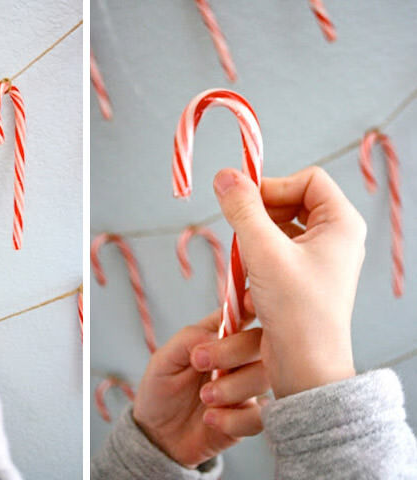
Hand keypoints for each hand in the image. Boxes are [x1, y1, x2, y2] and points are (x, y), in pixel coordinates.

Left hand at [132, 309, 268, 467]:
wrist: (158, 437)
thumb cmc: (160, 391)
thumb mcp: (163, 360)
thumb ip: (188, 340)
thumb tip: (218, 336)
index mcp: (219, 336)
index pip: (245, 311)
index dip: (253, 303)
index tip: (249, 304)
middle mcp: (239, 359)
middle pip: (262, 342)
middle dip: (234, 351)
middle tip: (200, 363)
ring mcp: (247, 388)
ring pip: (264, 377)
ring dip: (232, 387)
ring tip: (205, 397)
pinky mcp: (250, 418)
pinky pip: (260, 416)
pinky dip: (233, 419)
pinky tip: (210, 420)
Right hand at [213, 166, 363, 398]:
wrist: (305, 367)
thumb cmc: (297, 311)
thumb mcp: (263, 252)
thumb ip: (242, 209)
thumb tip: (225, 176)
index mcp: (341, 224)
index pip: (307, 179)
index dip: (273, 185)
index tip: (244, 203)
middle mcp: (334, 238)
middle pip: (291, 201)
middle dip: (260, 215)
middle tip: (241, 234)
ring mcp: (319, 260)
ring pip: (278, 229)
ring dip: (254, 240)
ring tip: (246, 263)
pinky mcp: (302, 279)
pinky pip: (275, 253)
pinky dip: (256, 261)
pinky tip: (249, 281)